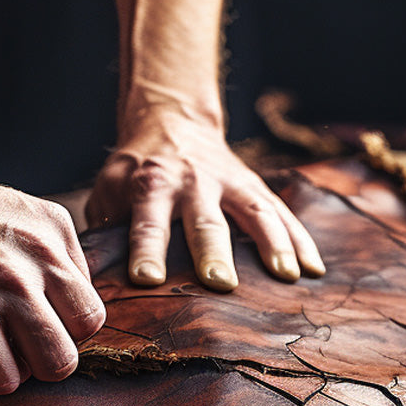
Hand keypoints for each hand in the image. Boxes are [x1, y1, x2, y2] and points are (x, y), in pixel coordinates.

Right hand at [0, 164, 105, 394]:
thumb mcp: (12, 212)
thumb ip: (44, 251)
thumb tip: (62, 299)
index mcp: (55, 229)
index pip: (89, 298)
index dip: (64, 319)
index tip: (35, 318)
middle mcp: (40, 257)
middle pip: (86, 331)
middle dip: (56, 346)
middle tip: (23, 342)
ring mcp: (7, 288)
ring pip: (57, 363)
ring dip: (29, 368)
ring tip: (0, 353)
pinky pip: (6, 378)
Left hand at [86, 110, 323, 290]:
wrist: (172, 123)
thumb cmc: (133, 173)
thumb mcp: (109, 189)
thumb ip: (105, 228)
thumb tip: (91, 279)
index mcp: (150, 184)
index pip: (146, 221)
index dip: (145, 249)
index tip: (146, 279)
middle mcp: (192, 181)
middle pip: (205, 219)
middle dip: (213, 250)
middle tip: (221, 283)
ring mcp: (228, 181)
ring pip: (254, 211)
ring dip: (273, 243)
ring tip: (289, 277)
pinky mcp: (254, 185)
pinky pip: (281, 212)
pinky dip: (300, 239)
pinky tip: (314, 269)